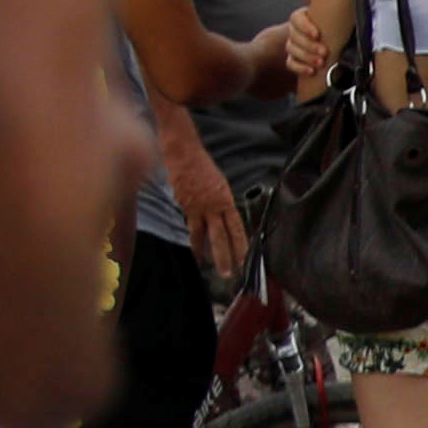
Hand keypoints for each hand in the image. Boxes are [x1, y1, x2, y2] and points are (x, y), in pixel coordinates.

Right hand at [165, 137, 241, 257]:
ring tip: (206, 266)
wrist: (183, 153)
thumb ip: (223, 204)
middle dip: (224, 257)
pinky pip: (189, 225)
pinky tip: (195, 248)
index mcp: (227, 200)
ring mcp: (196, 208)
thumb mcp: (221, 184)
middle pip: (220, 237)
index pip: (237, 229)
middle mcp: (213, 206)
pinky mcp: (182, 206)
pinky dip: (192, 237)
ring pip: (202, 235)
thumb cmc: (203, 166)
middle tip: (228, 274)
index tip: (244, 260)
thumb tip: (226, 221)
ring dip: (204, 252)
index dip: (241, 246)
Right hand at [272, 0, 342, 87]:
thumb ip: (320, 0)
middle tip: (324, 51)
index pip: (295, 19)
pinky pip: (291, 63)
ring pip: (292, 50)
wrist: (335, 40)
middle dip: (309, 45)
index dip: (305, 27)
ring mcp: (293, 45)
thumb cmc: (332, 22)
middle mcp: (295, 30)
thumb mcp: (330, 11)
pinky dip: (300, 68)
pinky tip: (311, 71)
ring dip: (306, 57)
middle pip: (294, 37)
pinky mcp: (295, 59)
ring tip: (321, 63)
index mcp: (302, 17)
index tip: (317, 34)